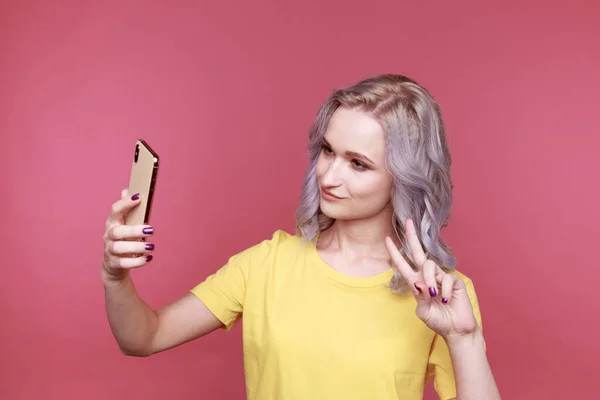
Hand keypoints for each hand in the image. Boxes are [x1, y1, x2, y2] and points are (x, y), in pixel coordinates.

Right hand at [102, 188, 154, 282]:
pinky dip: (137, 262)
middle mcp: (109, 236)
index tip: (138, 197)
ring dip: (136, 247)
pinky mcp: (114, 263)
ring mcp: (110, 250)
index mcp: (112, 223)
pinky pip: (124, 264)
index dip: (125, 203)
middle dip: (134, 230)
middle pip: (117, 231)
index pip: (115, 211)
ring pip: (119, 248)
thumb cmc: (122, 240)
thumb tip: (126, 190)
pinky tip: (148, 258)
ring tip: (151, 247)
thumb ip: (126, 209)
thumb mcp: (124, 224)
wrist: (113, 264)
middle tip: (151, 230)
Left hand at [384, 219, 477, 339]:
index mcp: (416, 282)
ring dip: (430, 280)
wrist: (455, 329)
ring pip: (430, 266)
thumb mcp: (423, 312)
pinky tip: (446, 299)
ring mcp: (441, 276)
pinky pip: (445, 277)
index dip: (394, 253)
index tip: (387, 239)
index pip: (403, 265)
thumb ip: (420, 298)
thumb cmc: (438, 320)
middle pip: (418, 252)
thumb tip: (420, 282)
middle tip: (408, 221)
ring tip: (435, 295)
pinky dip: (443, 290)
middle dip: (412, 236)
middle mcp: (427, 276)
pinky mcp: (453, 280)